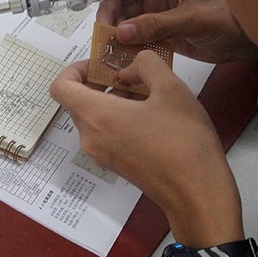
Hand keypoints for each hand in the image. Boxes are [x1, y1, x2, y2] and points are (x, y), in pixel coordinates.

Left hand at [50, 50, 242, 242]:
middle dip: (101, 83)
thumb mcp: (170, 88)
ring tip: (149, 93)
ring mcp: (102, 154)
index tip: (100, 64)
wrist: (197, 192)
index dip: (75, 69)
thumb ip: (146, 64)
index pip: (60, 87)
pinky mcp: (116, 164)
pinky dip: (120, 118)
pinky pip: (106, 133)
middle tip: (132, 73)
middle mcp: (91, 137)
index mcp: (97, 116)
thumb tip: (131, 68)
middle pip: (79, 101)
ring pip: (95, 117)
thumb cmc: (183, 141)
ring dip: (114, 100)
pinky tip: (152, 114)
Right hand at [97, 0, 257, 64]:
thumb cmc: (227, 21)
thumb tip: (122, 31)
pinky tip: (119, 51)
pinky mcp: (151, 28)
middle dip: (108, 4)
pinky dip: (120, 41)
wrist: (240, 44)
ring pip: (120, 10)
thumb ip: (160, 24)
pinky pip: (128, 31)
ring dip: (111, 25)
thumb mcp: (195, 20)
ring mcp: (152, 7)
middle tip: (106, 28)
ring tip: (110, 43)